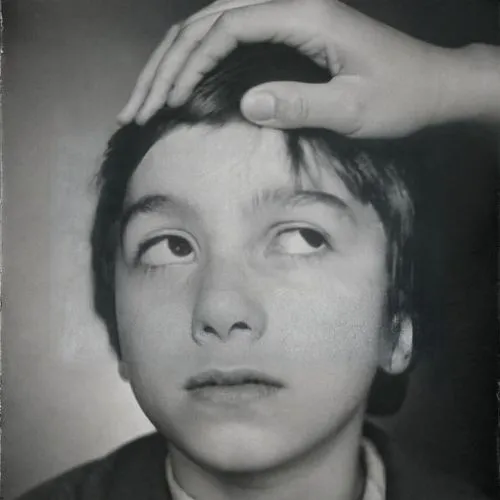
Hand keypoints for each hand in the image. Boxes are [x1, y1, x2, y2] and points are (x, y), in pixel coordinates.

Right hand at [118, 0, 499, 136]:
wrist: (430, 86)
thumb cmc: (400, 96)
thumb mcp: (356, 108)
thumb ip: (303, 104)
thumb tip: (244, 102)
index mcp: (305, 14)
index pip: (226, 27)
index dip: (188, 64)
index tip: (166, 103)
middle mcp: (290, 7)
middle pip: (206, 22)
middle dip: (164, 66)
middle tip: (135, 108)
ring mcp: (286, 19)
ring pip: (210, 29)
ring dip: (172, 64)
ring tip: (145, 100)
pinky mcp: (286, 37)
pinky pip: (228, 41)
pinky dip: (197, 65)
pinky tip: (180, 87)